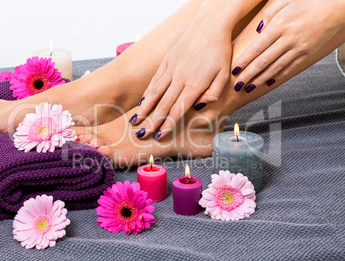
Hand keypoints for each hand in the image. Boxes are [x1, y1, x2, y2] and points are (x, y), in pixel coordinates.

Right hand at [132, 18, 231, 140]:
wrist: (210, 25)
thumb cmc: (220, 51)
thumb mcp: (224, 73)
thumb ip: (213, 92)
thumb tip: (200, 107)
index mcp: (195, 84)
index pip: (178, 109)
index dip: (168, 124)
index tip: (159, 135)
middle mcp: (180, 78)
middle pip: (163, 104)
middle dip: (152, 121)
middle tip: (142, 134)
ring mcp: (171, 69)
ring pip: (154, 92)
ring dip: (144, 108)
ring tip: (135, 120)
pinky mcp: (166, 61)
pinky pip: (155, 79)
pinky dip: (147, 92)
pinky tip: (142, 101)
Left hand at [232, 0, 344, 92]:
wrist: (337, 6)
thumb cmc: (309, 1)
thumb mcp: (285, 1)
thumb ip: (268, 14)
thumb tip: (258, 30)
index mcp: (280, 25)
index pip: (257, 48)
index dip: (244, 61)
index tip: (235, 70)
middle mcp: (289, 39)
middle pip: (264, 61)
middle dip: (249, 75)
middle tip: (237, 85)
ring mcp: (299, 48)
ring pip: (275, 68)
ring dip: (260, 79)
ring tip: (249, 87)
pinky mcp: (307, 54)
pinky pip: (290, 68)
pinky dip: (278, 76)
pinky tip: (268, 83)